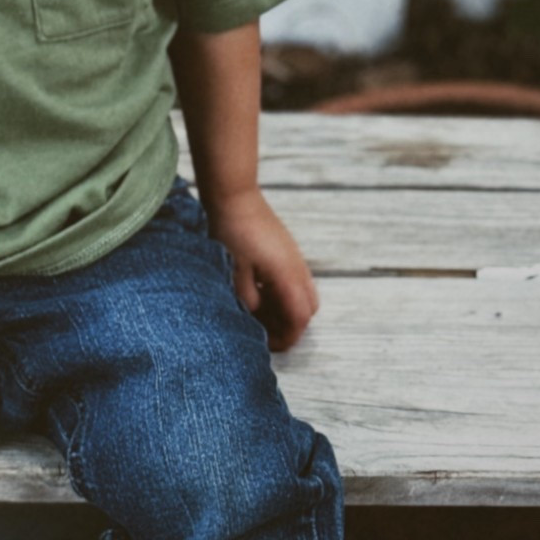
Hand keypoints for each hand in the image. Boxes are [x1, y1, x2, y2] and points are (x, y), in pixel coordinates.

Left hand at [207, 187, 318, 352]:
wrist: (234, 194)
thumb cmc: (231, 232)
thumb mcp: (233, 273)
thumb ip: (248, 301)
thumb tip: (256, 317)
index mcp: (287, 276)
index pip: (299, 318)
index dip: (286, 337)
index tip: (267, 345)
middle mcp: (297, 267)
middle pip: (308, 309)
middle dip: (290, 325)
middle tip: (265, 330)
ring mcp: (295, 256)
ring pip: (304, 294)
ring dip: (287, 308)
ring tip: (260, 311)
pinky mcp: (287, 249)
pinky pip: (296, 279)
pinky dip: (284, 293)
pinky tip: (259, 289)